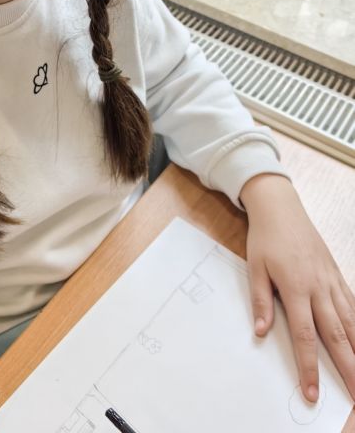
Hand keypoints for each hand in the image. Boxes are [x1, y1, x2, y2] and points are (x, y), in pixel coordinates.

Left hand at [240, 174, 354, 403]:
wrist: (281, 208)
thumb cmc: (265, 238)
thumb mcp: (255, 268)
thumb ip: (261, 301)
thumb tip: (262, 332)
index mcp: (296, 288)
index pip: (305, 336)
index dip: (309, 366)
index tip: (312, 391)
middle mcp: (319, 287)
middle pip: (337, 335)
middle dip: (348, 368)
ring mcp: (331, 280)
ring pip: (351, 321)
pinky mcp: (337, 273)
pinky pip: (353, 303)